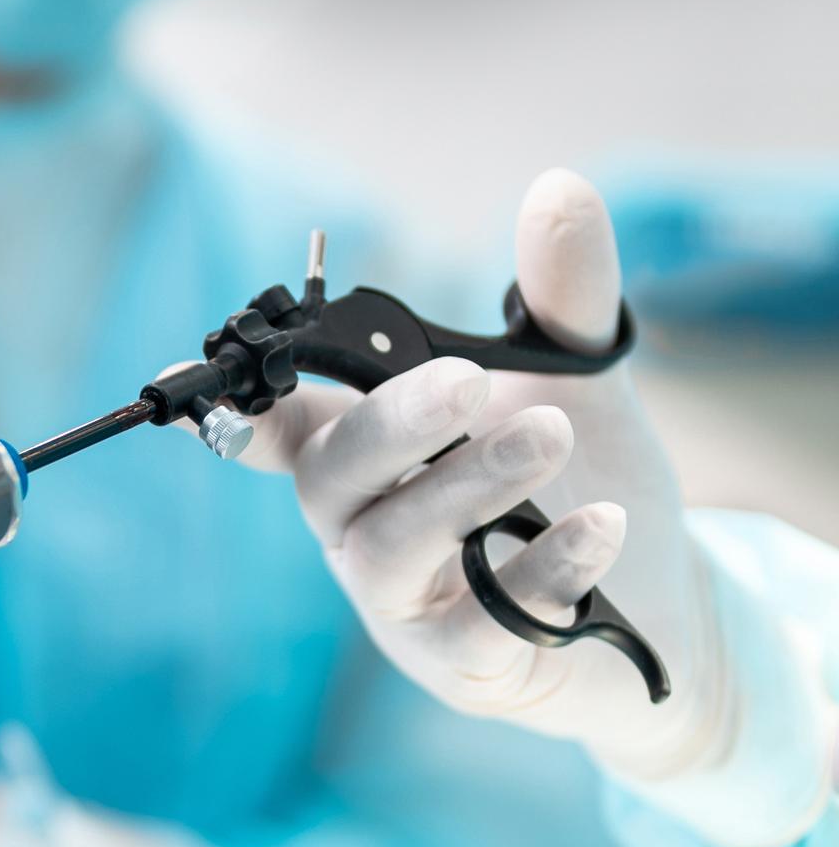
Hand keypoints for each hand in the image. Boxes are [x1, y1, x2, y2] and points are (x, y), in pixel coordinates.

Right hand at [232, 170, 705, 767]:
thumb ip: (560, 297)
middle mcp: (366, 527)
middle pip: (329, 479)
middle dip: (388, 425)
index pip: (284, 424)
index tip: (191, 373)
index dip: (234, 402)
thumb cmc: (584, 481)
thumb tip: (559, 184)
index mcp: (371, 455)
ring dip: (463, 487)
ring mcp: (406, 600)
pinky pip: (478, 624)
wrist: (656, 603)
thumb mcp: (578, 382)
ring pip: (390, 547)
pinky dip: (541, 569)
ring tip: (551, 433)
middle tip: (463, 378)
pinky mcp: (463, 662)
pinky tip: (603, 525)